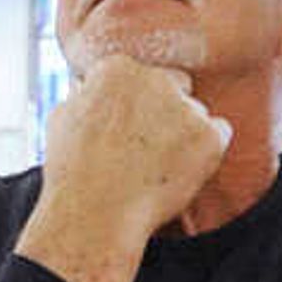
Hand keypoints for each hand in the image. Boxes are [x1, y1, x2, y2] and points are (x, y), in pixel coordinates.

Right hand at [19, 60, 232, 281]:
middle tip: (146, 149)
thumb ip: (86, 93)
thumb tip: (88, 84)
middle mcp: (155, 78)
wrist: (96, 214)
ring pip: (195, 113)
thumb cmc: (73, 171)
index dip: (134, 105)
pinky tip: (178, 173)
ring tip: (156, 169)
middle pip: (174, 86)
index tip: (125, 130)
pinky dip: (206, 153)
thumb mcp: (63, 117)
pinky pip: (219, 134)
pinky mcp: (209, 136)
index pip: (140, 74)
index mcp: (118, 67)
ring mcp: (185, 106)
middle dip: (165, 110)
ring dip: (184, 134)